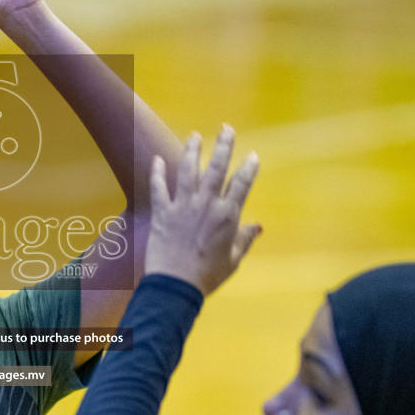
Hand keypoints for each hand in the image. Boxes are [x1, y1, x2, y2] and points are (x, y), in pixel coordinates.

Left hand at [143, 127, 261, 295]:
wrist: (176, 286)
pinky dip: (157, 173)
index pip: (241, 184)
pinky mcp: (162, 213)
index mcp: (227, 216)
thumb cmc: (207, 276)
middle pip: (217, 168)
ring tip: (194, 136)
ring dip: (192, 150)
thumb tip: (258, 227)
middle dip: (223, 145)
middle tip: (226, 128)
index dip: (248, 168)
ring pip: (188, 171)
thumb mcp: (233, 260)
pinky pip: (159, 188)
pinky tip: (156, 159)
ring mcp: (183, 206)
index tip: (253, 155)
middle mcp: (206, 205)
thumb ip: (244, 240)